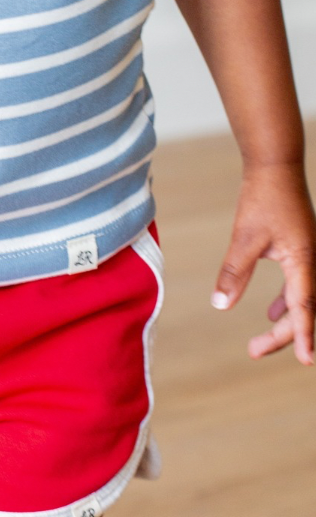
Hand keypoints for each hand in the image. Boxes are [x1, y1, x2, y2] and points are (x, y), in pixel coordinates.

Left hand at [212, 163, 315, 364]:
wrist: (275, 165)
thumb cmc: (262, 198)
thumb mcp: (245, 237)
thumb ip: (235, 272)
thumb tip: (221, 305)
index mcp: (304, 261)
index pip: (304, 308)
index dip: (302, 335)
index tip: (304, 360)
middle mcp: (313, 261)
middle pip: (304, 309)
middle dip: (281, 333)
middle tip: (254, 351)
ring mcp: (309, 255)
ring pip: (302, 298)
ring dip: (284, 320)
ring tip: (261, 342)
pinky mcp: (302, 248)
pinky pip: (299, 283)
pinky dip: (287, 300)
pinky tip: (272, 309)